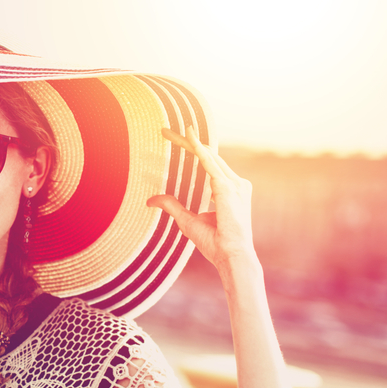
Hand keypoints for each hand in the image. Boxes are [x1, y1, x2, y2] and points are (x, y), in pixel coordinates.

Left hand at [147, 126, 255, 269]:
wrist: (231, 256)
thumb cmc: (215, 243)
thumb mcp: (188, 221)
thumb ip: (172, 206)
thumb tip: (151, 199)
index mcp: (229, 189)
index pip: (208, 163)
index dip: (192, 150)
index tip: (174, 139)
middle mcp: (235, 183)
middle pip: (207, 155)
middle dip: (185, 141)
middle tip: (164, 131)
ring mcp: (235, 184)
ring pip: (207, 155)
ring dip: (188, 141)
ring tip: (168, 132)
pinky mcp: (228, 188)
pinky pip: (210, 163)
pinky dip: (198, 149)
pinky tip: (188, 138)